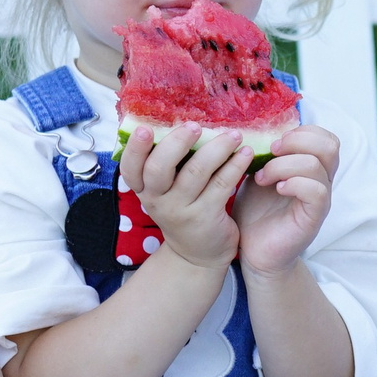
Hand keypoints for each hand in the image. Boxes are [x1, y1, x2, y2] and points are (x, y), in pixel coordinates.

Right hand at [119, 123, 246, 270]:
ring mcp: (182, 211)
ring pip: (196, 173)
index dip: (135, 149)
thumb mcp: (165, 192)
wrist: (197, 255)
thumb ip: (168, 164)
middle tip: (195, 126)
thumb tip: (182, 121)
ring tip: (233, 134)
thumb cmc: (182, 210)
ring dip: (216, 149)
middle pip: (159, 168)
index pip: (130, 169)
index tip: (145, 128)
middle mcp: (158, 201)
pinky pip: (222, 185)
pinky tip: (245, 153)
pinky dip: (235, 165)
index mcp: (144, 190)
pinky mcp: (207, 217)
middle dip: (177, 143)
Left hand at [234, 124, 341, 272]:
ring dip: (283, 165)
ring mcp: (320, 200)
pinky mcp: (314, 217)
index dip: (302, 131)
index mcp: (311, 168)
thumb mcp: (256, 174)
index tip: (273, 140)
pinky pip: (316, 191)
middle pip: (330, 145)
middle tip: (270, 152)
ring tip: (261, 178)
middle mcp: (321, 181)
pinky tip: (275, 189)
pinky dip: (294, 184)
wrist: (253, 251)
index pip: (325, 137)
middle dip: (296, 141)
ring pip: (316, 165)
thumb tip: (252, 128)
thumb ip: (263, 154)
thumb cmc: (255, 213)